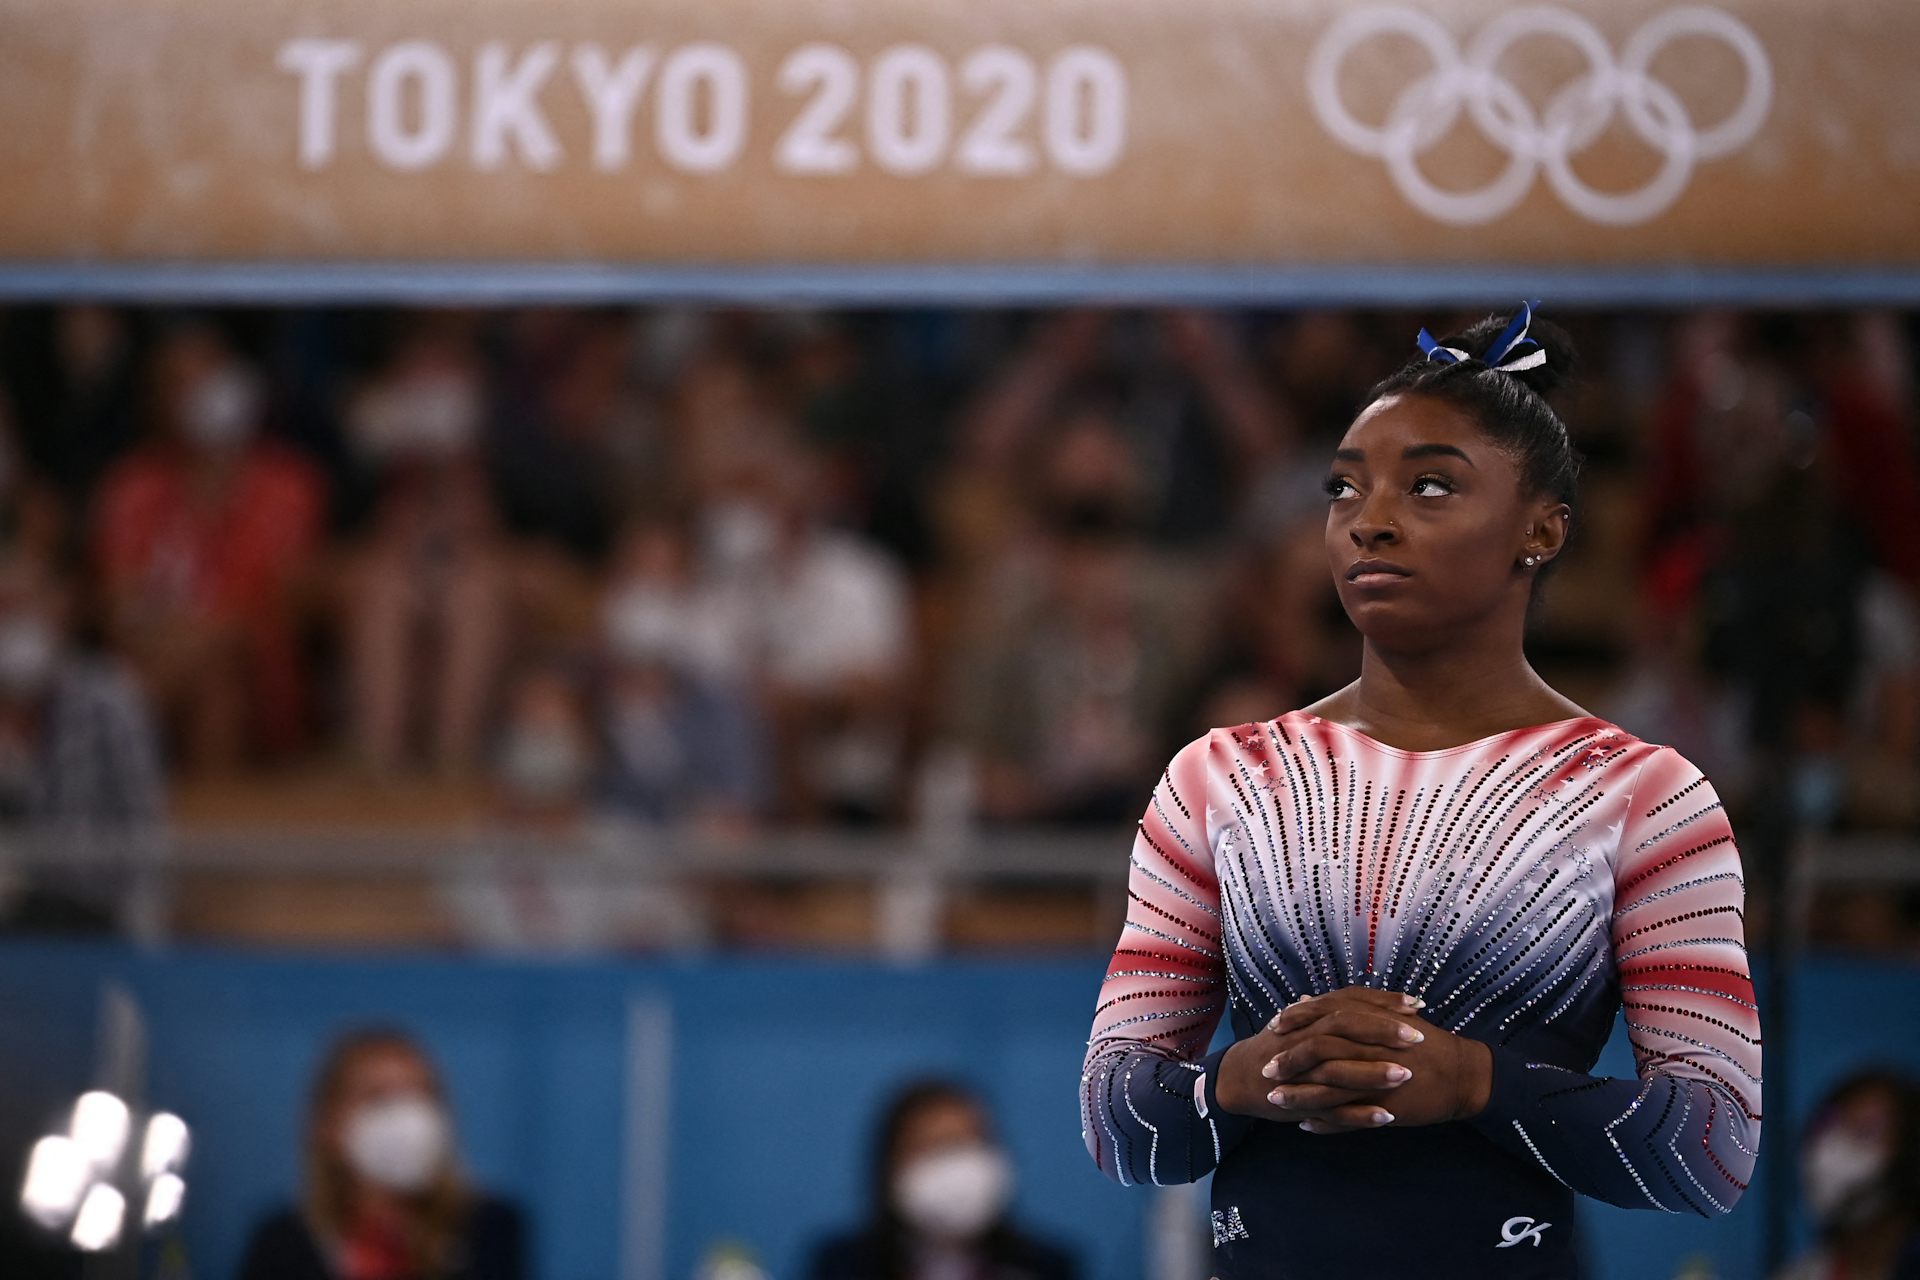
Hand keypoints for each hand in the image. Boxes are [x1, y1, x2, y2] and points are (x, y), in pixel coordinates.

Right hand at [1212, 988, 1424, 1127]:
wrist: (1240, 1078)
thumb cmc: (1277, 1048)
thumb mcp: (1302, 1023)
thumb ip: (1327, 1011)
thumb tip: (1354, 997)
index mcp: (1311, 1018)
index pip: (1350, 1002)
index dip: (1382, 1002)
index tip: (1415, 1004)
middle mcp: (1305, 1038)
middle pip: (1345, 1027)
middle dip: (1383, 1031)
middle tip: (1418, 1036)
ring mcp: (1302, 1071)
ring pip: (1339, 1067)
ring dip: (1373, 1071)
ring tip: (1407, 1075)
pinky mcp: (1301, 1102)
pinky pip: (1332, 1109)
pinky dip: (1359, 1114)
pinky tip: (1387, 1118)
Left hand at [1265, 988, 1492, 1133]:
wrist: (1461, 1075)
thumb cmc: (1422, 1043)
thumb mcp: (1386, 1016)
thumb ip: (1344, 1008)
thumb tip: (1303, 999)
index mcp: (1370, 1021)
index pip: (1323, 1015)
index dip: (1296, 1021)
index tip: (1272, 1027)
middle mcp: (1370, 1047)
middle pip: (1319, 1050)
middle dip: (1289, 1060)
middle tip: (1266, 1068)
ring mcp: (1376, 1078)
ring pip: (1328, 1088)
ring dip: (1299, 1095)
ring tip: (1275, 1100)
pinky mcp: (1385, 1105)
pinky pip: (1347, 1117)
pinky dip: (1325, 1123)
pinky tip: (1306, 1126)